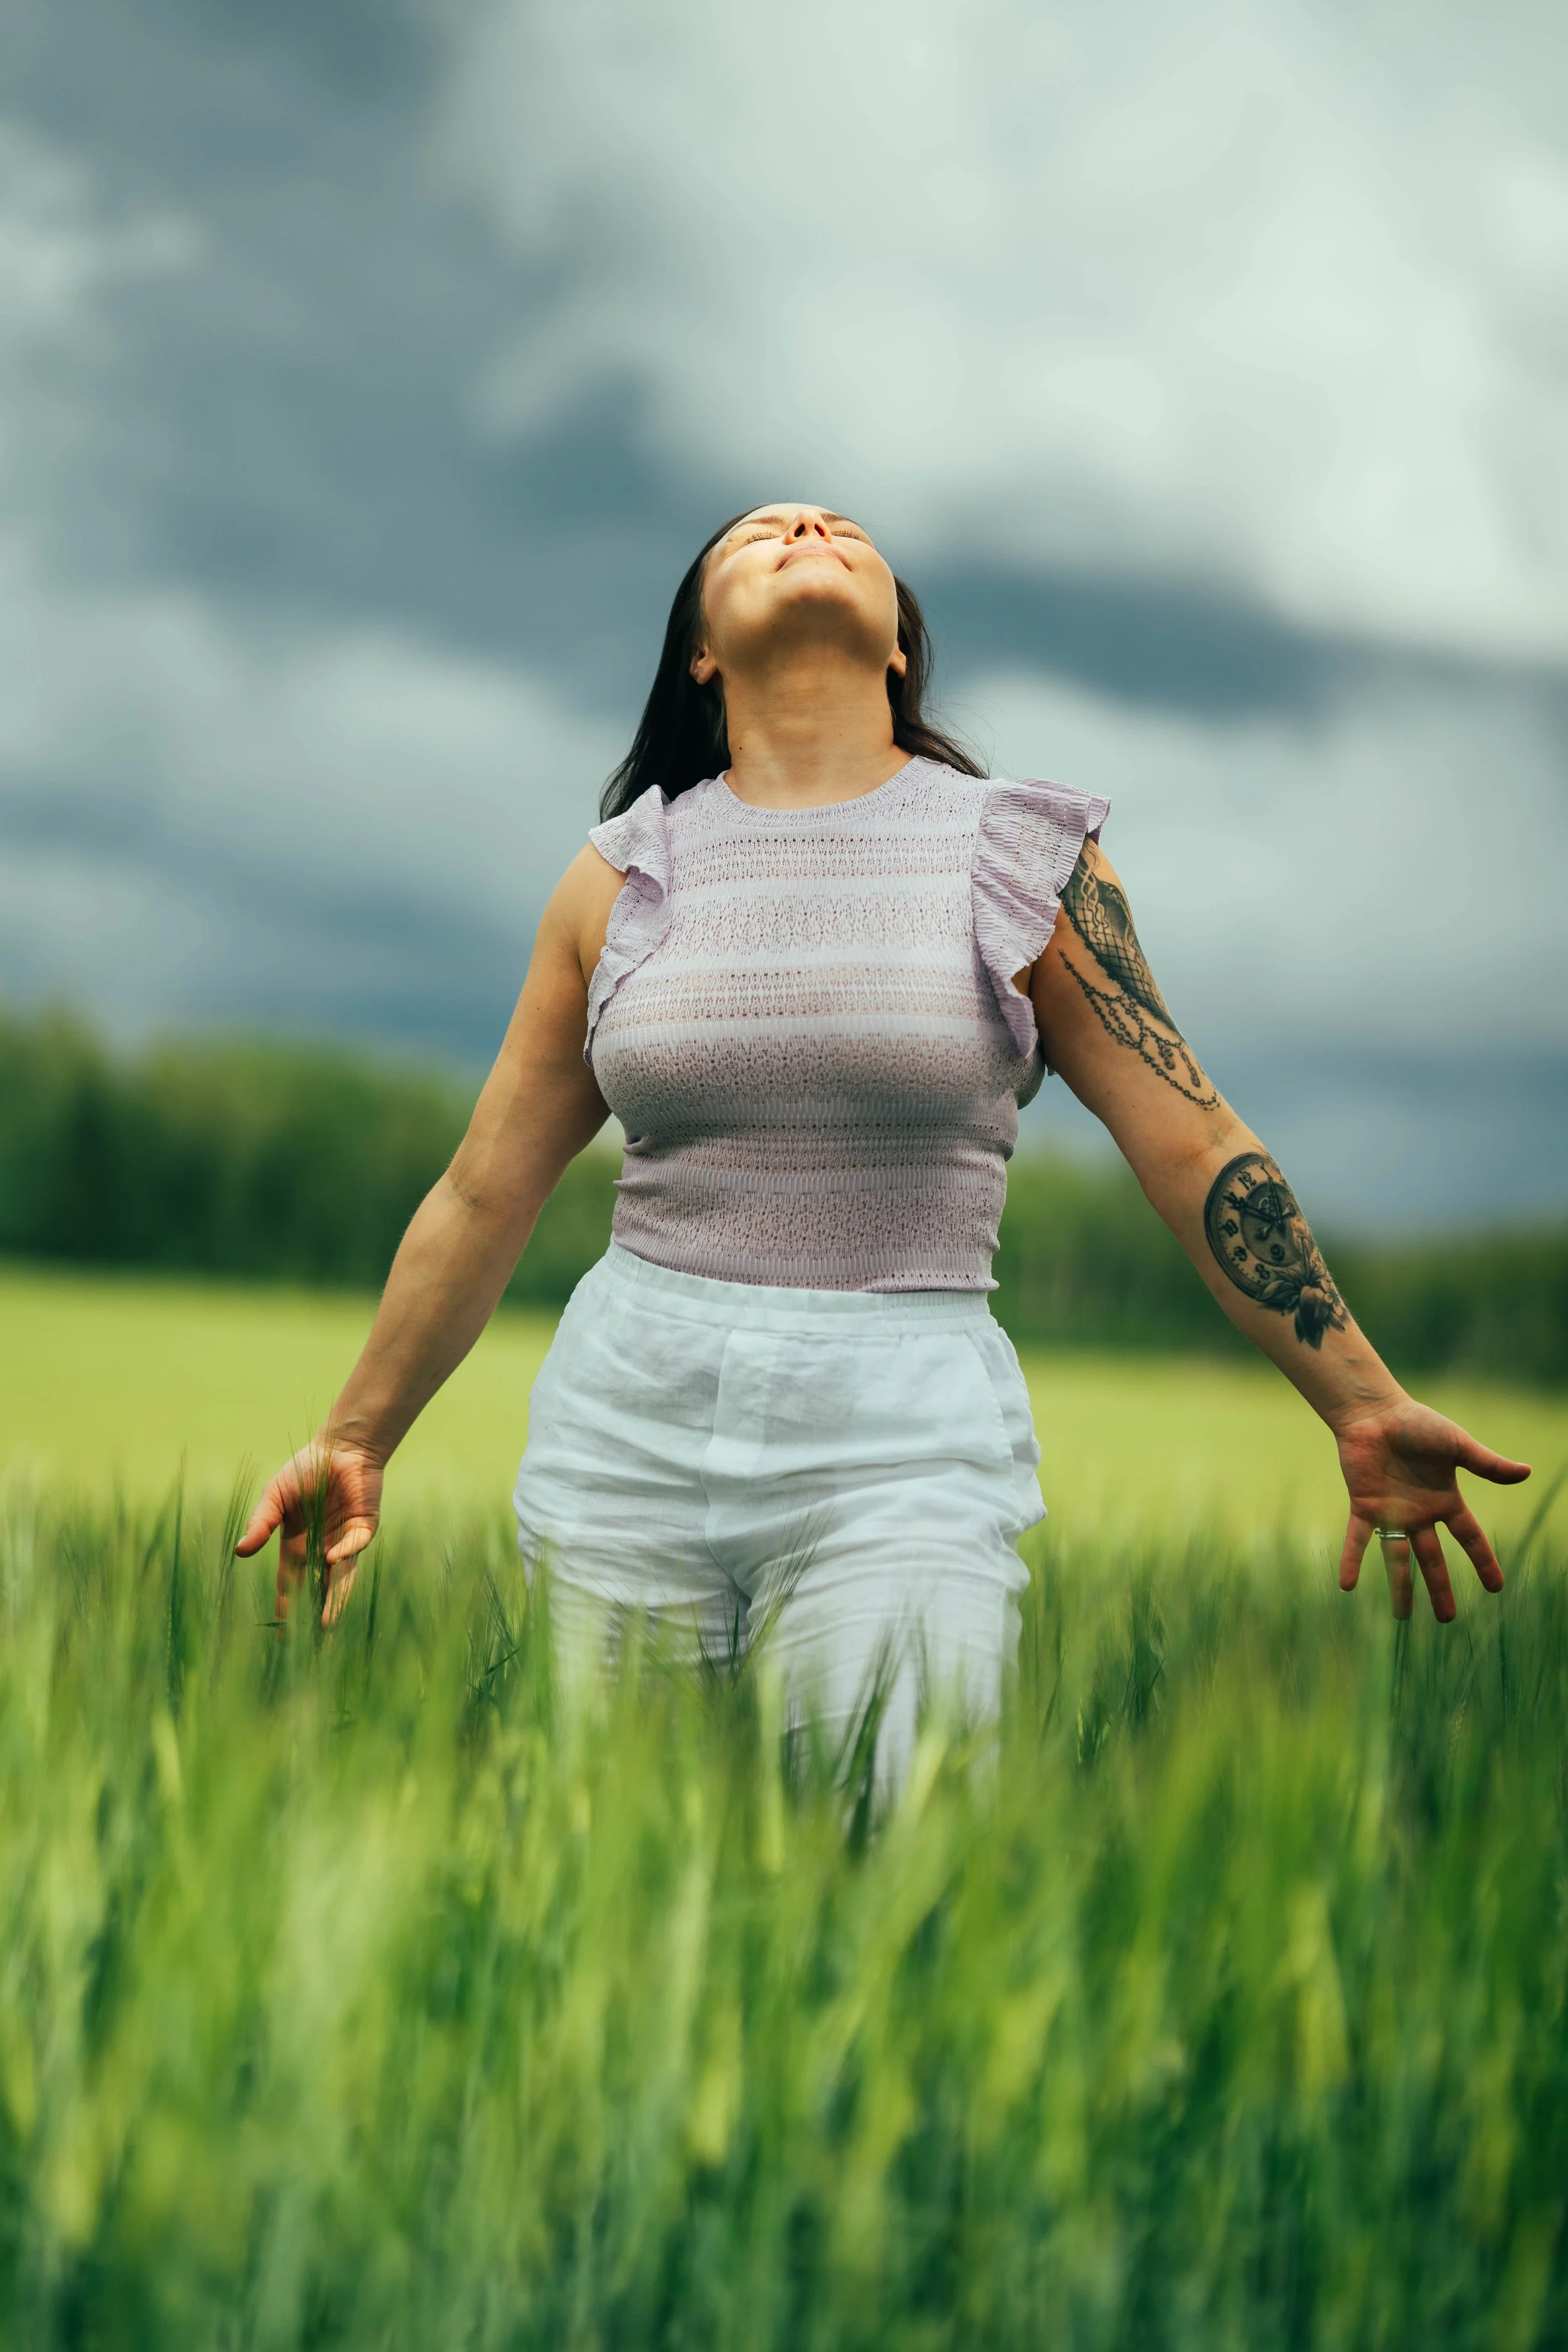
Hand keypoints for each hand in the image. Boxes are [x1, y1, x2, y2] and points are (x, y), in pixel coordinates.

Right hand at [235, 1436, 384, 1625]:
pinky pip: (355, 1546)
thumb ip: (261, 1524)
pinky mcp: (364, 1527)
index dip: (286, 1605)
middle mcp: (322, 1548)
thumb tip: (239, 1552)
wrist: (339, 1446)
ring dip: (334, 1599)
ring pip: (341, 1577)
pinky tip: (330, 1559)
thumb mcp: (275, 1497)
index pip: (291, 1582)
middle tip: (309, 1643)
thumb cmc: (305, 1470)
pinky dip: (344, 1554)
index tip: (281, 1631)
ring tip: (325, 1624)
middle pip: (318, 1588)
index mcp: (298, 1545)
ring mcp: (345, 1540)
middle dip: (313, 1614)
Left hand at [1334, 1395, 1529, 1620]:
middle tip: (1447, 1618)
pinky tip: (1347, 1585)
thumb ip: (1487, 1464)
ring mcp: (1391, 1513)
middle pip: (1432, 1559)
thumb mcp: (1458, 1445)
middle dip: (1440, 1588)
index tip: (1496, 1588)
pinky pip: (1359, 1539)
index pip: (1469, 1538)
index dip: (1483, 1562)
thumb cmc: (1417, 1424)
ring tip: (1401, 1618)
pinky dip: (1353, 1560)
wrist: (1376, 1413)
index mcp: (1445, 1500)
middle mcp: (1419, 1513)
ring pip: (1397, 1558)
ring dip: (1399, 1587)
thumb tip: (1526, 1473)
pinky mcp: (1365, 1507)